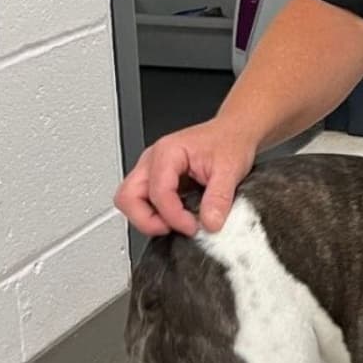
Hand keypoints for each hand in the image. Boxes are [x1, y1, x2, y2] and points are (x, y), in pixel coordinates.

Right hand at [114, 118, 257, 235]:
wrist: (234, 132)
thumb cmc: (229, 142)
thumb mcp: (230, 170)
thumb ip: (219, 198)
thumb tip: (210, 223)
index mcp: (167, 152)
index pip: (157, 192)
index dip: (173, 216)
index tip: (193, 227)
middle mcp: (153, 160)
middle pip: (127, 197)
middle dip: (147, 220)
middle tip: (174, 229)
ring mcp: (152, 170)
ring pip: (130, 200)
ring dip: (149, 218)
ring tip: (177, 224)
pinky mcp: (157, 180)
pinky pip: (144, 201)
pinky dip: (156, 215)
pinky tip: (178, 217)